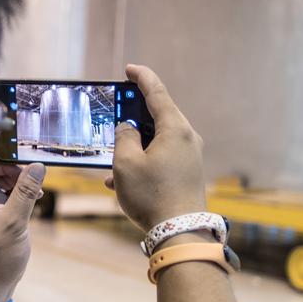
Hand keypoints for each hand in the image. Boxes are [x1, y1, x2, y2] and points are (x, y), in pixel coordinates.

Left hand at [0, 154, 45, 301]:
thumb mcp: (14, 221)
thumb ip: (25, 191)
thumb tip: (38, 166)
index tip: (15, 146)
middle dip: (12, 167)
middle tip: (31, 171)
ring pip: (2, 178)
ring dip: (20, 178)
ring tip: (35, 187)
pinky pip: (9, 190)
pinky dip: (22, 190)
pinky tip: (36, 195)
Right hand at [107, 64, 206, 231]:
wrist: (180, 232)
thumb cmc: (152, 196)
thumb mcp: (126, 162)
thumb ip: (124, 136)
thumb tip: (128, 128)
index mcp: (175, 128)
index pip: (157, 92)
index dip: (141, 78)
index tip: (130, 69)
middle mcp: (188, 138)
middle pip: (158, 115)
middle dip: (134, 114)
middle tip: (117, 110)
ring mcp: (190, 156)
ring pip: (157, 139)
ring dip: (134, 145)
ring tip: (112, 160)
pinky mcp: (188, 173)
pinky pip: (162, 157)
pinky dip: (142, 161)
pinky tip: (121, 181)